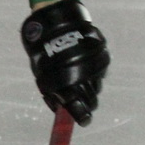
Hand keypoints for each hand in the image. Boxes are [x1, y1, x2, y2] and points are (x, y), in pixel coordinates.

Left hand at [20, 0, 108, 125]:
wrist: (56, 24)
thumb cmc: (44, 51)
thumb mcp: (42, 74)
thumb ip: (51, 92)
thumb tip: (58, 108)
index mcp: (66, 84)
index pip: (79, 108)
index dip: (82, 116)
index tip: (84, 121)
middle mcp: (83, 77)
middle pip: (92, 100)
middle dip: (88, 105)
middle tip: (83, 105)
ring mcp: (94, 66)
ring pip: (97, 87)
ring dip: (90, 88)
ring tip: (80, 82)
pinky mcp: (102, 56)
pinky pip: (100, 72)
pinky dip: (94, 74)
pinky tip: (85, 68)